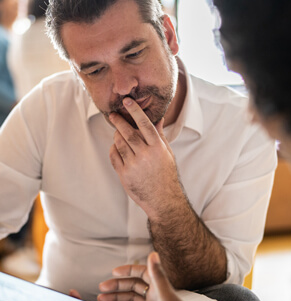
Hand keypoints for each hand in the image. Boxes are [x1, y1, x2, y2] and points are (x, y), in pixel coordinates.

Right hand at [101, 253, 203, 300]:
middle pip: (133, 287)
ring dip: (117, 298)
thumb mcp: (166, 296)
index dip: (128, 270)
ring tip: (102, 299)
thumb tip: (154, 254)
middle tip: (103, 287)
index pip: (142, 273)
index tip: (115, 271)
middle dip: (117, 286)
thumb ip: (158, 275)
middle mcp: (155, 298)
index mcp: (160, 288)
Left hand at [109, 97, 184, 218]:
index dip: (135, 111)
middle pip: (128, 132)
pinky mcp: (124, 175)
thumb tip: (158, 118)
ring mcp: (134, 165)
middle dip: (119, 121)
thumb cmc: (166, 174)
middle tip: (113, 114)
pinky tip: (116, 147)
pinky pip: (114, 156)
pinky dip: (113, 149)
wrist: (163, 199)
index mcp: (158, 147)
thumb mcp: (167, 153)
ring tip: (117, 132)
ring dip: (116, 135)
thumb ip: (160, 135)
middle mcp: (145, 155)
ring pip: (119, 143)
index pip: (145, 124)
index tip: (127, 101)